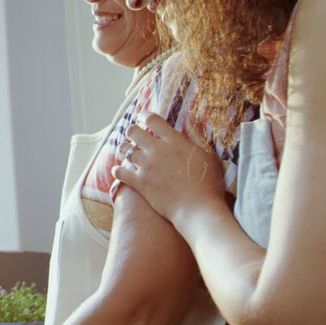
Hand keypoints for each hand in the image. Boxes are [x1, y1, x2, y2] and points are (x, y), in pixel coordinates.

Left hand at [111, 113, 225, 223]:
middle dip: (132, 131)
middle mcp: (157, 150)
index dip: (144, 116)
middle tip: (134, 135)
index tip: (142, 117)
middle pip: (133, 131)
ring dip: (124, 149)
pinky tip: (119, 170)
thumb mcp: (207, 155)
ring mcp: (146, 166)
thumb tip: (189, 124)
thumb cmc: (208, 183)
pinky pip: (120, 172)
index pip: (153, 120)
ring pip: (124, 150)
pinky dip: (117, 170)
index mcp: (174, 141)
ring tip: (127, 152)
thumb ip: (195, 139)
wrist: (198, 208)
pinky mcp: (139, 183)